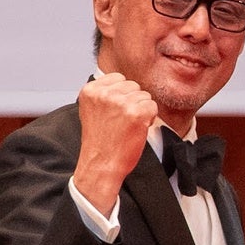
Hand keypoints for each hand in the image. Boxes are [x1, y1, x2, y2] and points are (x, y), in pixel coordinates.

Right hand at [72, 69, 160, 206]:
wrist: (100, 165)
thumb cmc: (99, 142)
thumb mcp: (92, 110)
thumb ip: (103, 94)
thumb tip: (122, 82)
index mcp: (91, 90)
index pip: (118, 78)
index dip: (122, 95)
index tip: (115, 112)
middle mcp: (104, 93)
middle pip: (133, 86)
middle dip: (133, 102)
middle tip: (122, 121)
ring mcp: (120, 102)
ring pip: (145, 96)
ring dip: (141, 110)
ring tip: (128, 126)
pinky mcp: (136, 113)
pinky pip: (153, 106)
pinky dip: (149, 118)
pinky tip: (137, 129)